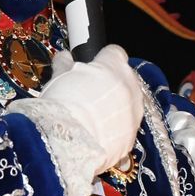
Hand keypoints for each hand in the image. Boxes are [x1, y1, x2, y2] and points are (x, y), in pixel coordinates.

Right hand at [36, 44, 141, 172]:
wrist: (70, 142)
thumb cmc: (63, 106)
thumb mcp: (59, 79)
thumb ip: (64, 66)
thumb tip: (64, 58)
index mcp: (113, 65)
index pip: (114, 53)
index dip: (102, 60)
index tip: (92, 68)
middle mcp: (130, 85)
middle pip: (124, 78)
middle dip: (109, 84)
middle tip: (89, 94)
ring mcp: (135, 111)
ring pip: (128, 103)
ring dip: (115, 106)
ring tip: (92, 116)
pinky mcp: (133, 134)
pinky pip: (126, 126)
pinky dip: (116, 128)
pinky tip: (98, 133)